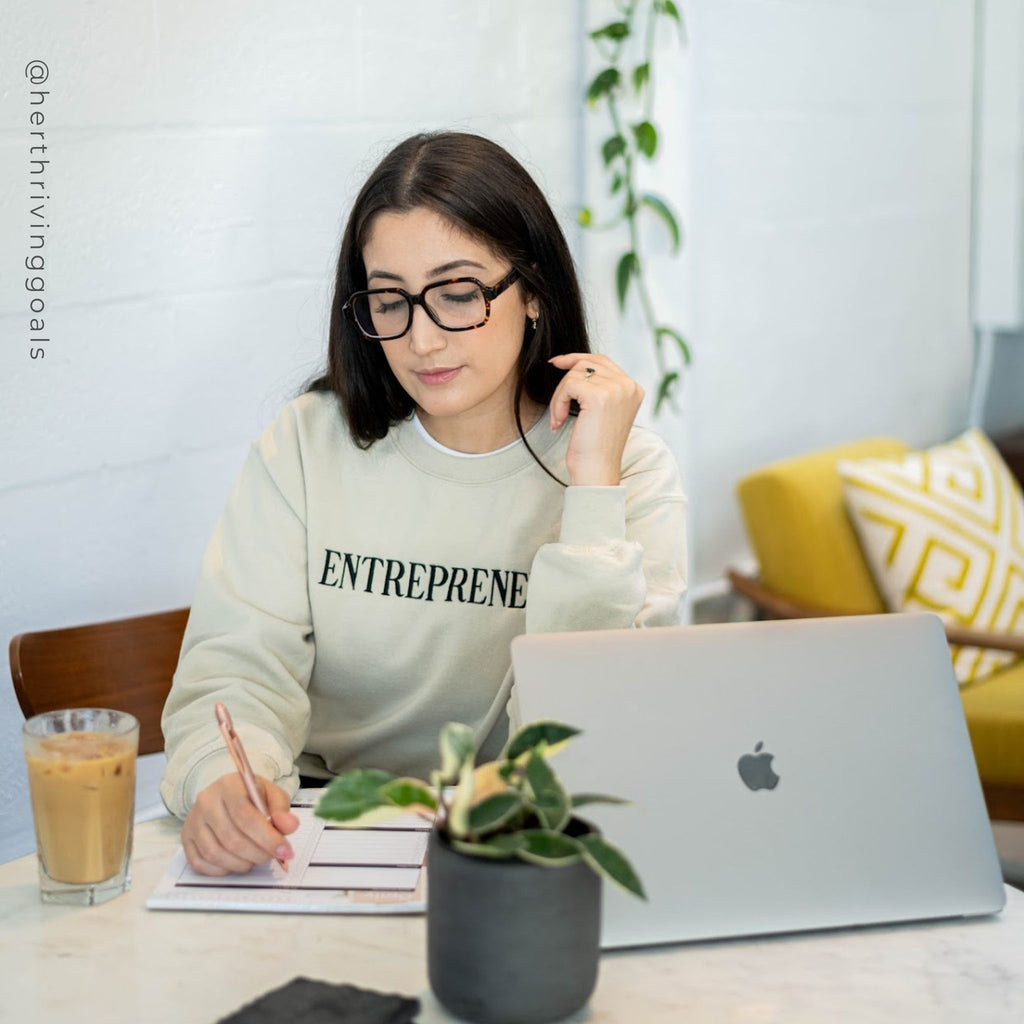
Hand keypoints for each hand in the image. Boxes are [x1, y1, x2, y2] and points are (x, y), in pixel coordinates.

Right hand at [181, 773, 299, 875]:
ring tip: (256, 857)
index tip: (285, 851)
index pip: (246, 817)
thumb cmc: (250, 795)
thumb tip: (289, 826)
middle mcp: (206, 802)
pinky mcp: (185, 839)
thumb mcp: (271, 794)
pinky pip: (201, 864)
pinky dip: (223, 869)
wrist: (225, 794)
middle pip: (232, 839)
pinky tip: (237, 861)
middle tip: (272, 856)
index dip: (268, 838)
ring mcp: (192, 821)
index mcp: (228, 786)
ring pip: (216, 854)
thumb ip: (281, 810)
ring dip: (242, 863)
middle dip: (258, 854)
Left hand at [548, 353, 643, 485]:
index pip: (603, 361)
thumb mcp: (602, 412)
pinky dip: (558, 402)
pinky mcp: (599, 396)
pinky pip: (568, 385)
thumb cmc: (595, 448)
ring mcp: (616, 389)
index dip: (577, 359)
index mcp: (633, 389)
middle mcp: (628, 386)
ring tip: (560, 418)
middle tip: (556, 405)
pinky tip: (560, 421)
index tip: (557, 363)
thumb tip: (573, 364)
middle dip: (566, 380)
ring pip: (575, 373)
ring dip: (560, 396)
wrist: (597, 471)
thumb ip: (599, 388)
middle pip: (587, 363)